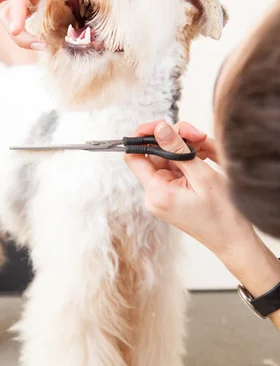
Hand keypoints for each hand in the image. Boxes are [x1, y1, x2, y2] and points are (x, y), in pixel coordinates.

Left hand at [125, 120, 254, 258]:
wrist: (232, 240)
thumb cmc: (222, 214)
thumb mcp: (202, 176)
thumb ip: (178, 150)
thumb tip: (159, 129)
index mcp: (157, 192)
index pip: (133, 156)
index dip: (143, 136)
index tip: (162, 125)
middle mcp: (154, 194)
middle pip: (153, 153)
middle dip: (175, 139)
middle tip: (199, 136)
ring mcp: (162, 195)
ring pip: (167, 158)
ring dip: (186, 148)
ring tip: (210, 150)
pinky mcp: (171, 194)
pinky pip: (175, 167)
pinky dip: (189, 159)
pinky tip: (207, 158)